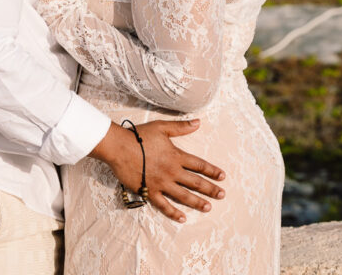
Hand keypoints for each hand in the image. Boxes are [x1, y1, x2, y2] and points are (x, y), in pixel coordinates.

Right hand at [89, 118, 225, 221]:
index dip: (212, 171)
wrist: (119, 148)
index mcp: (176, 156)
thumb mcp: (162, 127)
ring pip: (183, 196)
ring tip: (208, 207)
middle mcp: (172, 171)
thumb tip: (198, 122)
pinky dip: (173, 212)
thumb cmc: (139, 136)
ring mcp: (161, 183)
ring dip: (197, 202)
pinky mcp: (148, 191)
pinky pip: (163, 205)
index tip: (223, 177)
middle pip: (195, 182)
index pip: (199, 165)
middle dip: (210, 189)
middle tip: (222, 195)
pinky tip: (182, 218)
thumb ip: (181, 127)